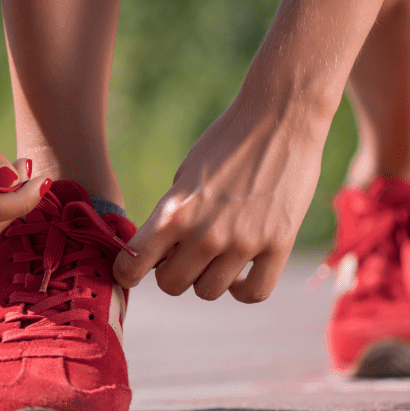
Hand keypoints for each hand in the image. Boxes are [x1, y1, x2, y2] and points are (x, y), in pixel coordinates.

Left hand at [113, 101, 324, 302]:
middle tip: (184, 256)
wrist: (281, 117)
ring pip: (209, 292)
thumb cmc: (229, 140)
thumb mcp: (186, 174)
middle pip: (172, 284)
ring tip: (216, 258)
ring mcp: (243, 243)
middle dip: (172, 273)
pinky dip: (243, 290)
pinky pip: (254, 293)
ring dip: (208, 279)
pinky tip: (241, 273)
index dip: (127, 272)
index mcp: (173, 212)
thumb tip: (163, 253)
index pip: (133, 265)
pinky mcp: (278, 245)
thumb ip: (173, 214)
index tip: (133, 271)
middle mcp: (205, 234)